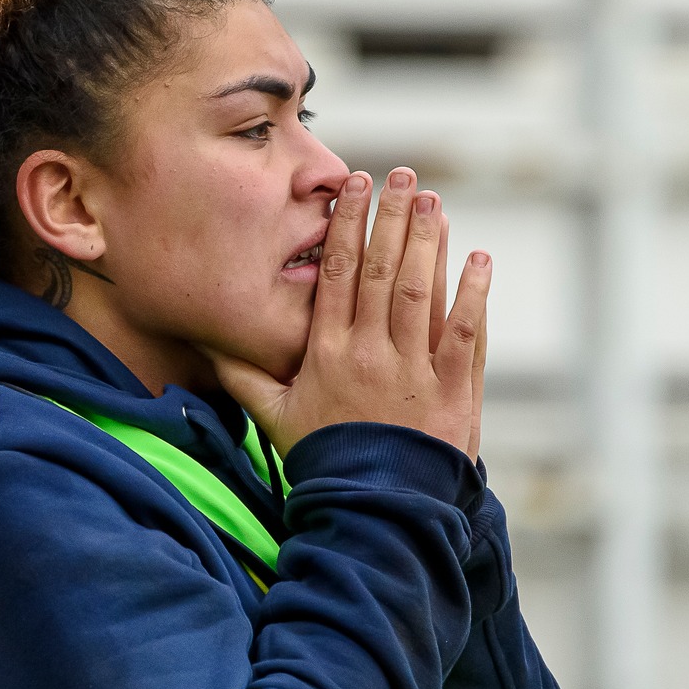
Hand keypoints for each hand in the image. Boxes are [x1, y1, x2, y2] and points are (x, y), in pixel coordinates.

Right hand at [205, 167, 489, 457]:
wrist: (374, 513)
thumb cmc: (325, 462)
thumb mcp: (274, 418)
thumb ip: (242, 376)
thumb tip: (208, 340)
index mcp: (327, 353)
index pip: (335, 274)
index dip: (345, 226)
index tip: (352, 187)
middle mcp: (370, 354)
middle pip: (379, 271)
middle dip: (389, 218)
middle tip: (400, 176)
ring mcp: (414, 372)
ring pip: (420, 293)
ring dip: (428, 243)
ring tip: (432, 202)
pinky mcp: (453, 393)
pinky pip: (465, 334)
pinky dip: (474, 295)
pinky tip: (480, 260)